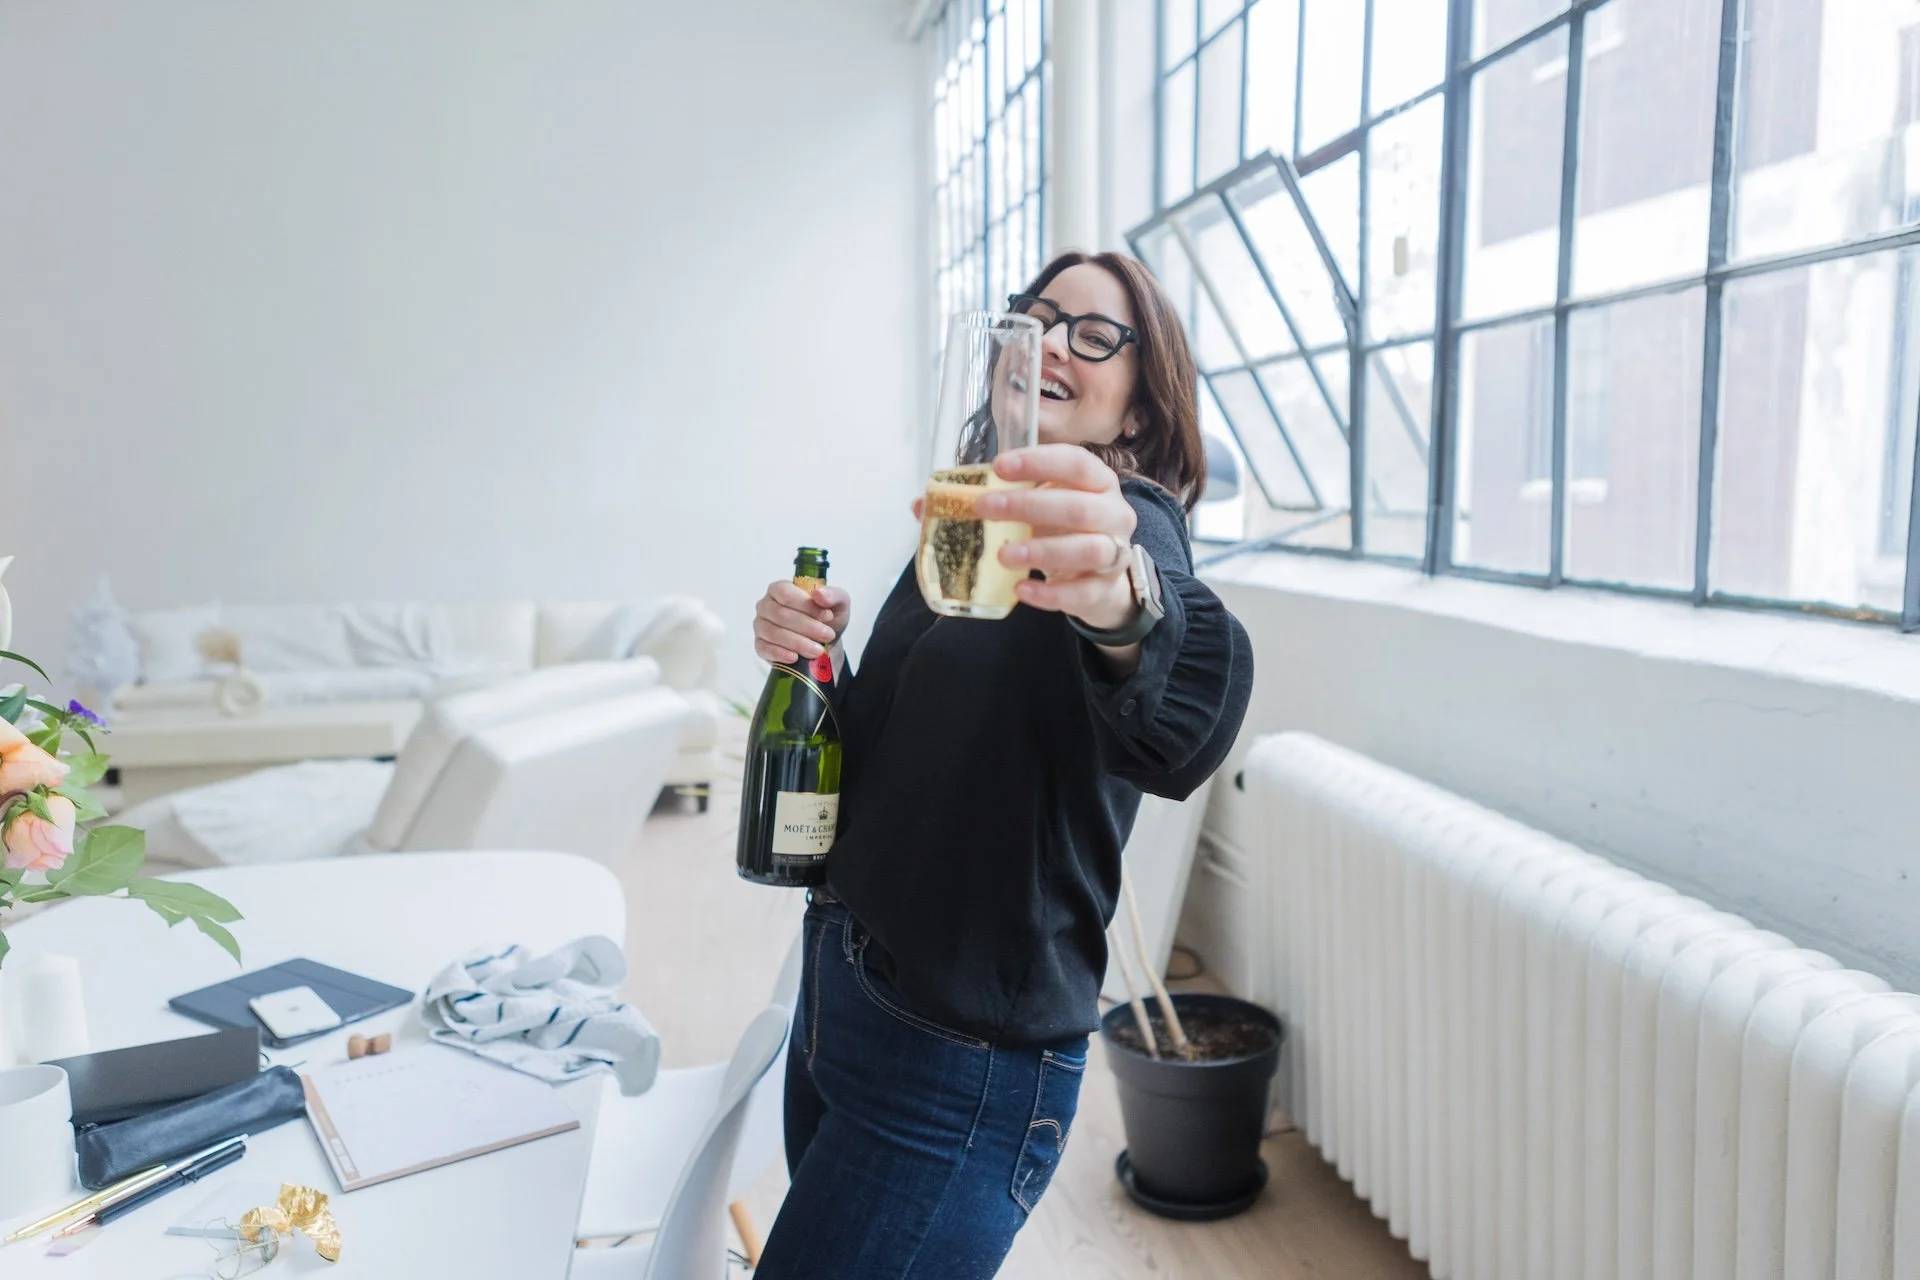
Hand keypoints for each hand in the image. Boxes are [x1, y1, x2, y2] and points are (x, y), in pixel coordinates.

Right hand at [753, 581, 849, 665]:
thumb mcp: (838, 603)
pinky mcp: (760, 645)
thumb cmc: (827, 618)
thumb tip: (819, 594)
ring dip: (798, 643)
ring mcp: (760, 625)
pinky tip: (795, 657)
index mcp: (780, 589)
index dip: (807, 606)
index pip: (786, 594)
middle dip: (807, 627)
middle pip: (781, 614)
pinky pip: (764, 649)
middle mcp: (766, 605)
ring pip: (774, 633)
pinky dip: (780, 654)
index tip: (828, 616)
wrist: (824, 641)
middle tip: (827, 635)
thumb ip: (833, 595)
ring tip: (818, 650)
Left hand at [974, 444, 1139, 632]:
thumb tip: (939, 500)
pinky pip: (1082, 593)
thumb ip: (1007, 496)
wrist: (1097, 576)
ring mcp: (1115, 553)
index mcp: (1099, 482)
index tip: (998, 466)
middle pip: (1078, 507)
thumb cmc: (1065, 529)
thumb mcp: (1044, 505)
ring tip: (1003, 555)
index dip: (1039, 462)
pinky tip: (1021, 589)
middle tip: (984, 508)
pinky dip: (1051, 593)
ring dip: (1042, 551)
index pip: (1076, 463)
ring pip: (1089, 550)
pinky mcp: (1105, 589)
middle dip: (1028, 506)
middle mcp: (1114, 514)